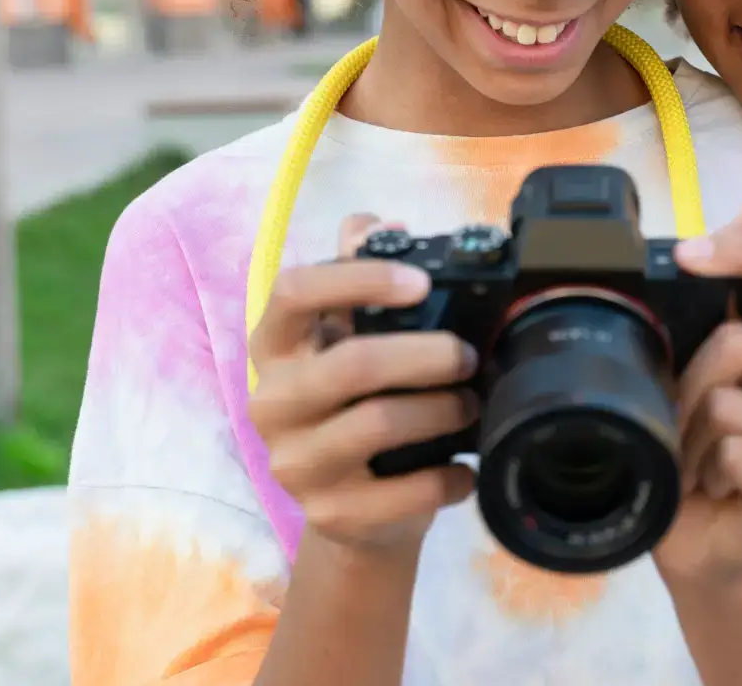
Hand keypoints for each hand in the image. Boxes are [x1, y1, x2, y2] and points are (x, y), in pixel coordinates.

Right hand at [247, 214, 478, 554]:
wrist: (351, 514)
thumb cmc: (355, 406)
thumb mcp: (348, 340)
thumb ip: (358, 275)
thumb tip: (387, 225)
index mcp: (274, 347)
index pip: (294, 290)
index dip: (360, 278)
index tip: (421, 283)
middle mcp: (272, 403)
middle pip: (354, 364)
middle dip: (428, 354)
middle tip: (468, 356)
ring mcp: (296, 464)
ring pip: (381, 424)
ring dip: (443, 410)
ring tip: (470, 405)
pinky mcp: (331, 515)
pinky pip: (404, 491)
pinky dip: (447, 475)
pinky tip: (463, 467)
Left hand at [653, 202, 741, 586]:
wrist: (701, 535)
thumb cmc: (703, 438)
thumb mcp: (711, 355)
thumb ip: (735, 287)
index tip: (686, 256)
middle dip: (688, 380)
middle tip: (686, 413)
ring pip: (729, 403)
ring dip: (692, 433)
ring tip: (704, 455)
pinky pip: (736, 454)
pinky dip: (705, 471)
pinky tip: (720, 487)